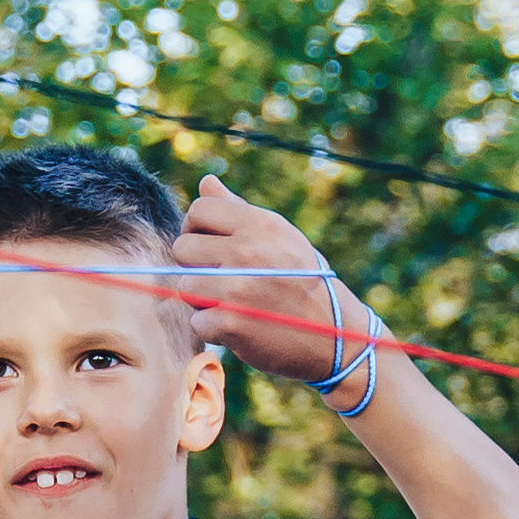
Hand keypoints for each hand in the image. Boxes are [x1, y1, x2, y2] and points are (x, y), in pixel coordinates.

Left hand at [171, 172, 367, 389]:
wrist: (335, 335)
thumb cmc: (305, 283)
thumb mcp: (281, 238)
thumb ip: (239, 212)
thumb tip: (205, 183)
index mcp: (260, 224)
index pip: (199, 209)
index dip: (197, 230)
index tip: (211, 248)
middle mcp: (247, 251)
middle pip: (183, 248)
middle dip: (196, 267)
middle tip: (222, 281)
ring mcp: (236, 288)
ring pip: (185, 287)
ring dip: (203, 301)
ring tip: (233, 305)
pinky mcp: (230, 324)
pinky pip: (197, 322)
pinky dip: (214, 330)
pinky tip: (240, 328)